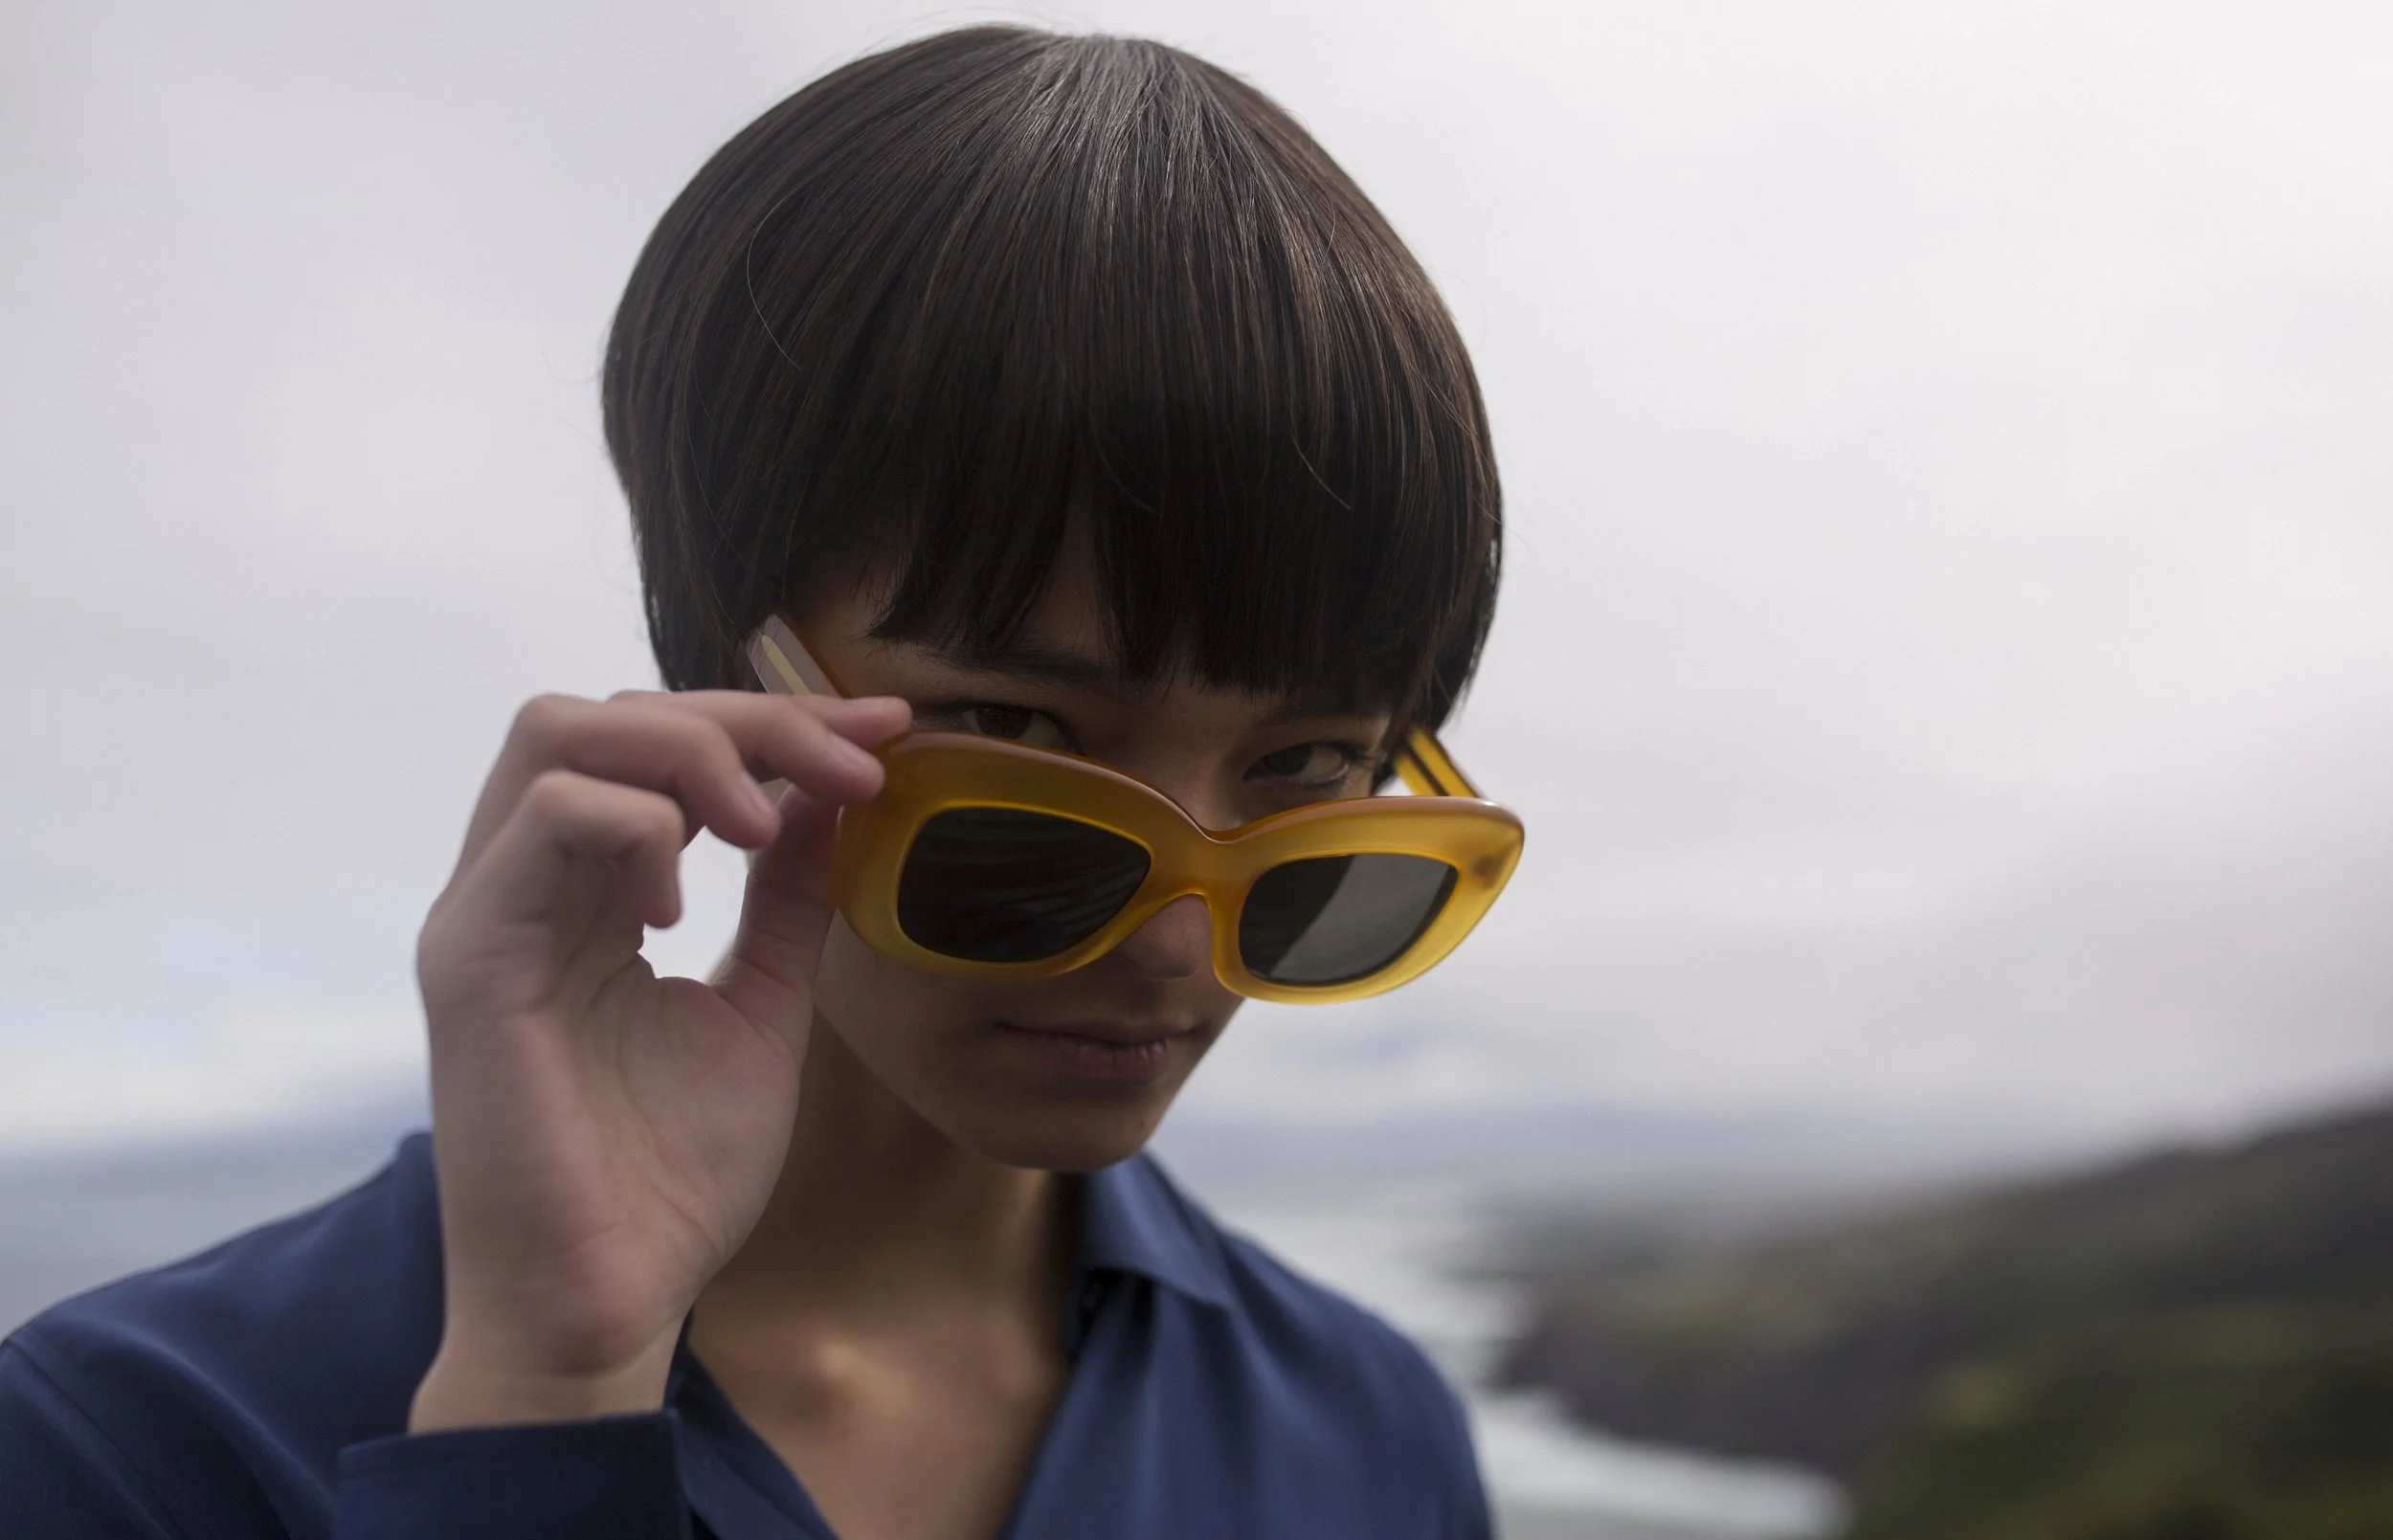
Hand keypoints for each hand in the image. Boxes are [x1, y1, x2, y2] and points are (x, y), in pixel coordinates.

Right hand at [406, 687, 908, 1430]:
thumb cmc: (668, 1176)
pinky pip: (543, 816)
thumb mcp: (761, 1006)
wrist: (608, 1299)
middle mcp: (527, 883)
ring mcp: (488, 910)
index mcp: (591, 892)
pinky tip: (678, 902)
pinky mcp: (470, 954)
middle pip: (613, 712)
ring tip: (761, 825)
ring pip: (559, 730)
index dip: (776, 718)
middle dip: (749, 717)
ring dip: (689, 751)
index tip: (885, 733)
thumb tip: (827, 794)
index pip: (663, 744)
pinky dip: (636, 824)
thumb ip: (784, 899)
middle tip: (849, 768)